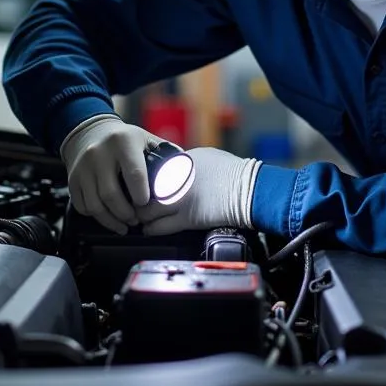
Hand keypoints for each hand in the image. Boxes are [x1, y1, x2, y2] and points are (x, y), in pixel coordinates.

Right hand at [60, 115, 168, 234]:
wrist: (90, 131)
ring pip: (95, 204)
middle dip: (126, 213)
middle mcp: (99, 153)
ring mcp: (83, 167)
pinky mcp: (73, 179)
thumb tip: (186, 171)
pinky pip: (82, 206)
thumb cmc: (124, 139)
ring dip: (111, 220)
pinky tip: (108, 217)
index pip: (133, 173)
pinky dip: (96, 217)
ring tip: (124, 224)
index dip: (141, 194)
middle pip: (111, 194)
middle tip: (136, 219)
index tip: (146, 204)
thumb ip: (167, 154)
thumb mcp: (145, 139)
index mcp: (123, 142)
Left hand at [136, 147, 261, 236]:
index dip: (144, 181)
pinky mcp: (187, 219)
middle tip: (136, 204)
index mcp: (179, 162)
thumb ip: (186, 163)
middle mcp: (175, 179)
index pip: (150, 172)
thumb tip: (177, 169)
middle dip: (138, 199)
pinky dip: (151, 229)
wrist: (249, 189)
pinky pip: (159, 227)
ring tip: (142, 218)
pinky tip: (150, 229)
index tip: (143, 186)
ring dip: (142, 215)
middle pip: (143, 191)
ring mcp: (179, 200)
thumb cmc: (233, 171)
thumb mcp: (206, 156)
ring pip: (146, 211)